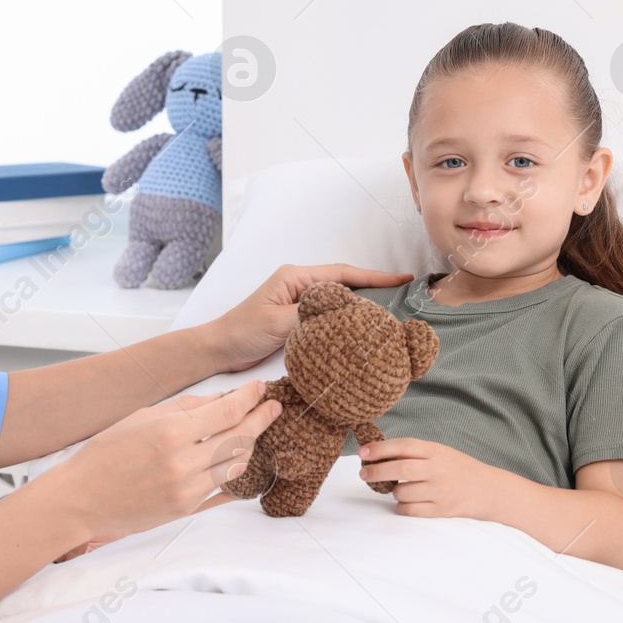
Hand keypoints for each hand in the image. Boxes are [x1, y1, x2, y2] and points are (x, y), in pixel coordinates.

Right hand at [48, 382, 280, 559]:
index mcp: (170, 433)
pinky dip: (237, 475)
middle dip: (260, 419)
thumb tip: (220, 399)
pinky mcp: (186, 510)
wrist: (81, 498)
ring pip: (237, 465)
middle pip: (240, 437)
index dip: (249, 397)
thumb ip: (184, 407)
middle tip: (272, 407)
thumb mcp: (141, 417)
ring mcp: (187, 490)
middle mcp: (183, 463)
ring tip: (252, 432)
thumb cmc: (105, 453)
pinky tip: (243, 462)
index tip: (259, 388)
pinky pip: (224, 491)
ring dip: (249, 446)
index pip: (227, 412)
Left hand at [204, 264, 415, 373]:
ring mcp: (299, 303)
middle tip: (403, 298)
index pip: (342, 273)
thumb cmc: (242, 331)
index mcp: (296, 278)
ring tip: (389, 314)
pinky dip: (345, 321)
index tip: (401, 278)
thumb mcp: (277, 322)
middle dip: (373, 289)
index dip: (373, 276)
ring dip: (360, 306)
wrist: (219, 349)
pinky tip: (360, 330)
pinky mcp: (297, 320)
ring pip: (338, 302)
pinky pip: (328, 317)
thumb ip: (310, 316)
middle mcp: (300, 287)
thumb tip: (343, 313)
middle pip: (344, 284)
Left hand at [357, 437, 502, 519]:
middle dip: (376, 471)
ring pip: (403, 493)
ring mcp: (441, 491)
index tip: (362, 452)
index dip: (380, 448)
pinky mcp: (443, 510)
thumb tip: (376, 453)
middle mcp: (439, 469)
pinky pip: (411, 510)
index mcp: (436, 451)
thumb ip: (414, 452)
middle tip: (363, 474)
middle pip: (400, 469)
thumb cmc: (458, 468)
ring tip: (398, 489)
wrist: (489, 490)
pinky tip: (405, 502)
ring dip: (394, 492)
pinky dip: (402, 507)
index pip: (403, 446)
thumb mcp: (440, 452)